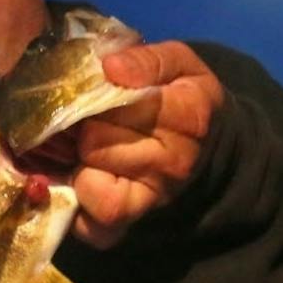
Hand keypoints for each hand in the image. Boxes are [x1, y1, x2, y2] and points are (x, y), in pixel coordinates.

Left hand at [70, 41, 223, 249]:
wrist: (206, 146)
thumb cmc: (183, 97)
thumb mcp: (178, 63)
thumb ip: (148, 58)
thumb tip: (110, 68)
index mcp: (190, 116)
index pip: (124, 103)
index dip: (100, 91)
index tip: (102, 85)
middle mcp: (175, 163)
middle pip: (97, 140)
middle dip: (84, 124)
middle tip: (91, 116)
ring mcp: (153, 198)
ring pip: (89, 180)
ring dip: (78, 159)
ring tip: (89, 144)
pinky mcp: (129, 224)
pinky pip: (89, 224)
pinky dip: (75, 201)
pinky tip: (80, 177)